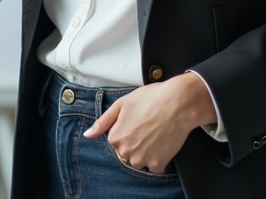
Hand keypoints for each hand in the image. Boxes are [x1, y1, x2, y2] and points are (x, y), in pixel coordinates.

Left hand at [82, 72, 216, 173]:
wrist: (178, 103)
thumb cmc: (150, 99)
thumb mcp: (121, 104)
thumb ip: (103, 122)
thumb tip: (87, 135)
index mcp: (115, 137)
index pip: (116, 141)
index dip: (127, 130)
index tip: (138, 121)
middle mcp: (126, 151)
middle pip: (127, 153)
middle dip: (135, 143)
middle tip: (148, 127)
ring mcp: (142, 159)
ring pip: (140, 161)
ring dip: (147, 152)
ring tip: (156, 134)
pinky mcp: (159, 164)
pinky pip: (155, 167)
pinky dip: (159, 158)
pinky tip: (163, 143)